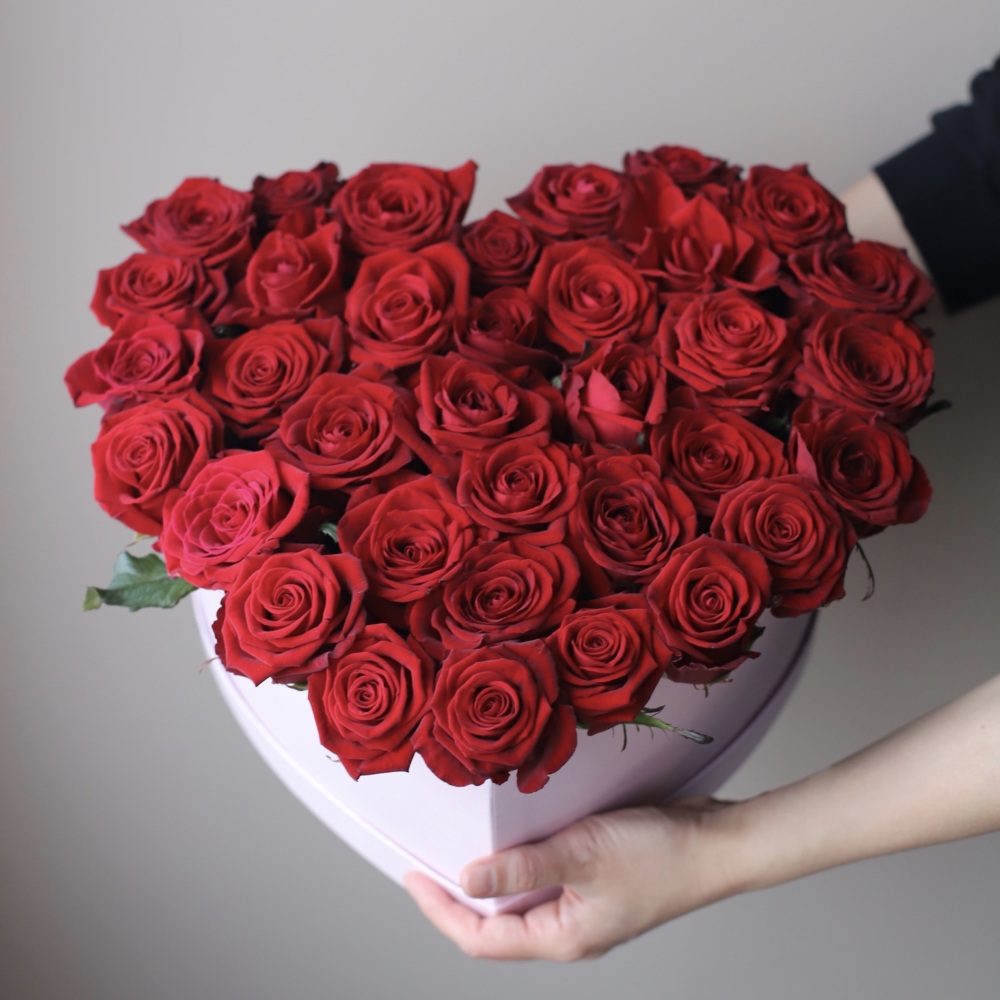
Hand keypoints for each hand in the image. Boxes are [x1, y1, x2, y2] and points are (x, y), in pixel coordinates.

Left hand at [404, 797, 735, 960]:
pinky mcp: (595, 881)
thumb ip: (521, 867)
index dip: (441, 911)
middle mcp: (567, 929)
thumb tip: (466, 879)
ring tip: (462, 844)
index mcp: (561, 938)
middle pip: (495, 923)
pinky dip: (521, 860)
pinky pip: (544, 877)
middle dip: (457, 896)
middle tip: (428, 860)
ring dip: (490, 876)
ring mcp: (583, 906)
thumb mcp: (581, 855)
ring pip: (520, 899)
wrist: (716, 845)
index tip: (413, 879)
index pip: (481, 938)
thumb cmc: (660, 857)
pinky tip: (515, 834)